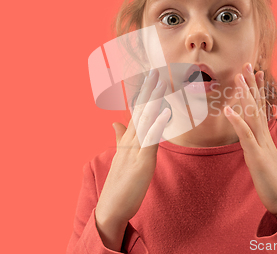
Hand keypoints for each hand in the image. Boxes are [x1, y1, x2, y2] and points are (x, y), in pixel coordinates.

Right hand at [95, 68, 170, 248]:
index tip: (150, 76)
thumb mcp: (121, 157)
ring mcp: (135, 149)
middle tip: (155, 69)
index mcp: (129, 138)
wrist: (111, 207)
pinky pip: (150, 140)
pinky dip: (157, 125)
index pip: (137, 111)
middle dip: (149, 89)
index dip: (144, 93)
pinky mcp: (141, 161)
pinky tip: (165, 112)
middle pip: (141, 110)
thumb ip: (120, 138)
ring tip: (160, 82)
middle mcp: (131, 140)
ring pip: (145, 119)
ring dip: (153, 100)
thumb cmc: (119, 183)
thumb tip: (115, 122)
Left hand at [223, 63, 276, 225]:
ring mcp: (261, 144)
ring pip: (253, 114)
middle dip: (251, 84)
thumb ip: (259, 145)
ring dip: (245, 95)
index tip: (254, 72)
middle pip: (258, 105)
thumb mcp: (264, 159)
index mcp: (265, 136)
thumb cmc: (274, 180)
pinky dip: (237, 121)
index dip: (257, 89)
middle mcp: (264, 136)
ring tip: (238, 78)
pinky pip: (246, 136)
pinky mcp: (257, 155)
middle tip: (247, 64)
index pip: (261, 107)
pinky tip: (229, 110)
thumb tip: (253, 138)